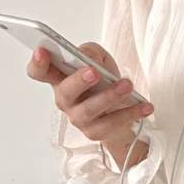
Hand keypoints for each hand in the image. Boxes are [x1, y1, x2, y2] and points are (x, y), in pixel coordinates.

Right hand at [27, 41, 153, 157]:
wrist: (118, 109)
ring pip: (89, 110)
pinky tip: (145, 106)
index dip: (37, 63)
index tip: (42, 51)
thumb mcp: (98, 58)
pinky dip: (131, 112)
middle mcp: (65, 99)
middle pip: (65, 92)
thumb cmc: (102, 79)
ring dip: (109, 96)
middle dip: (79, 81)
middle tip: (94, 71)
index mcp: (60, 78)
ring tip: (127, 85)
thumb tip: (90, 58)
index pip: (39, 72)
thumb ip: (90, 52)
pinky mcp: (95, 131)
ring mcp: (78, 117)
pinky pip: (112, 123)